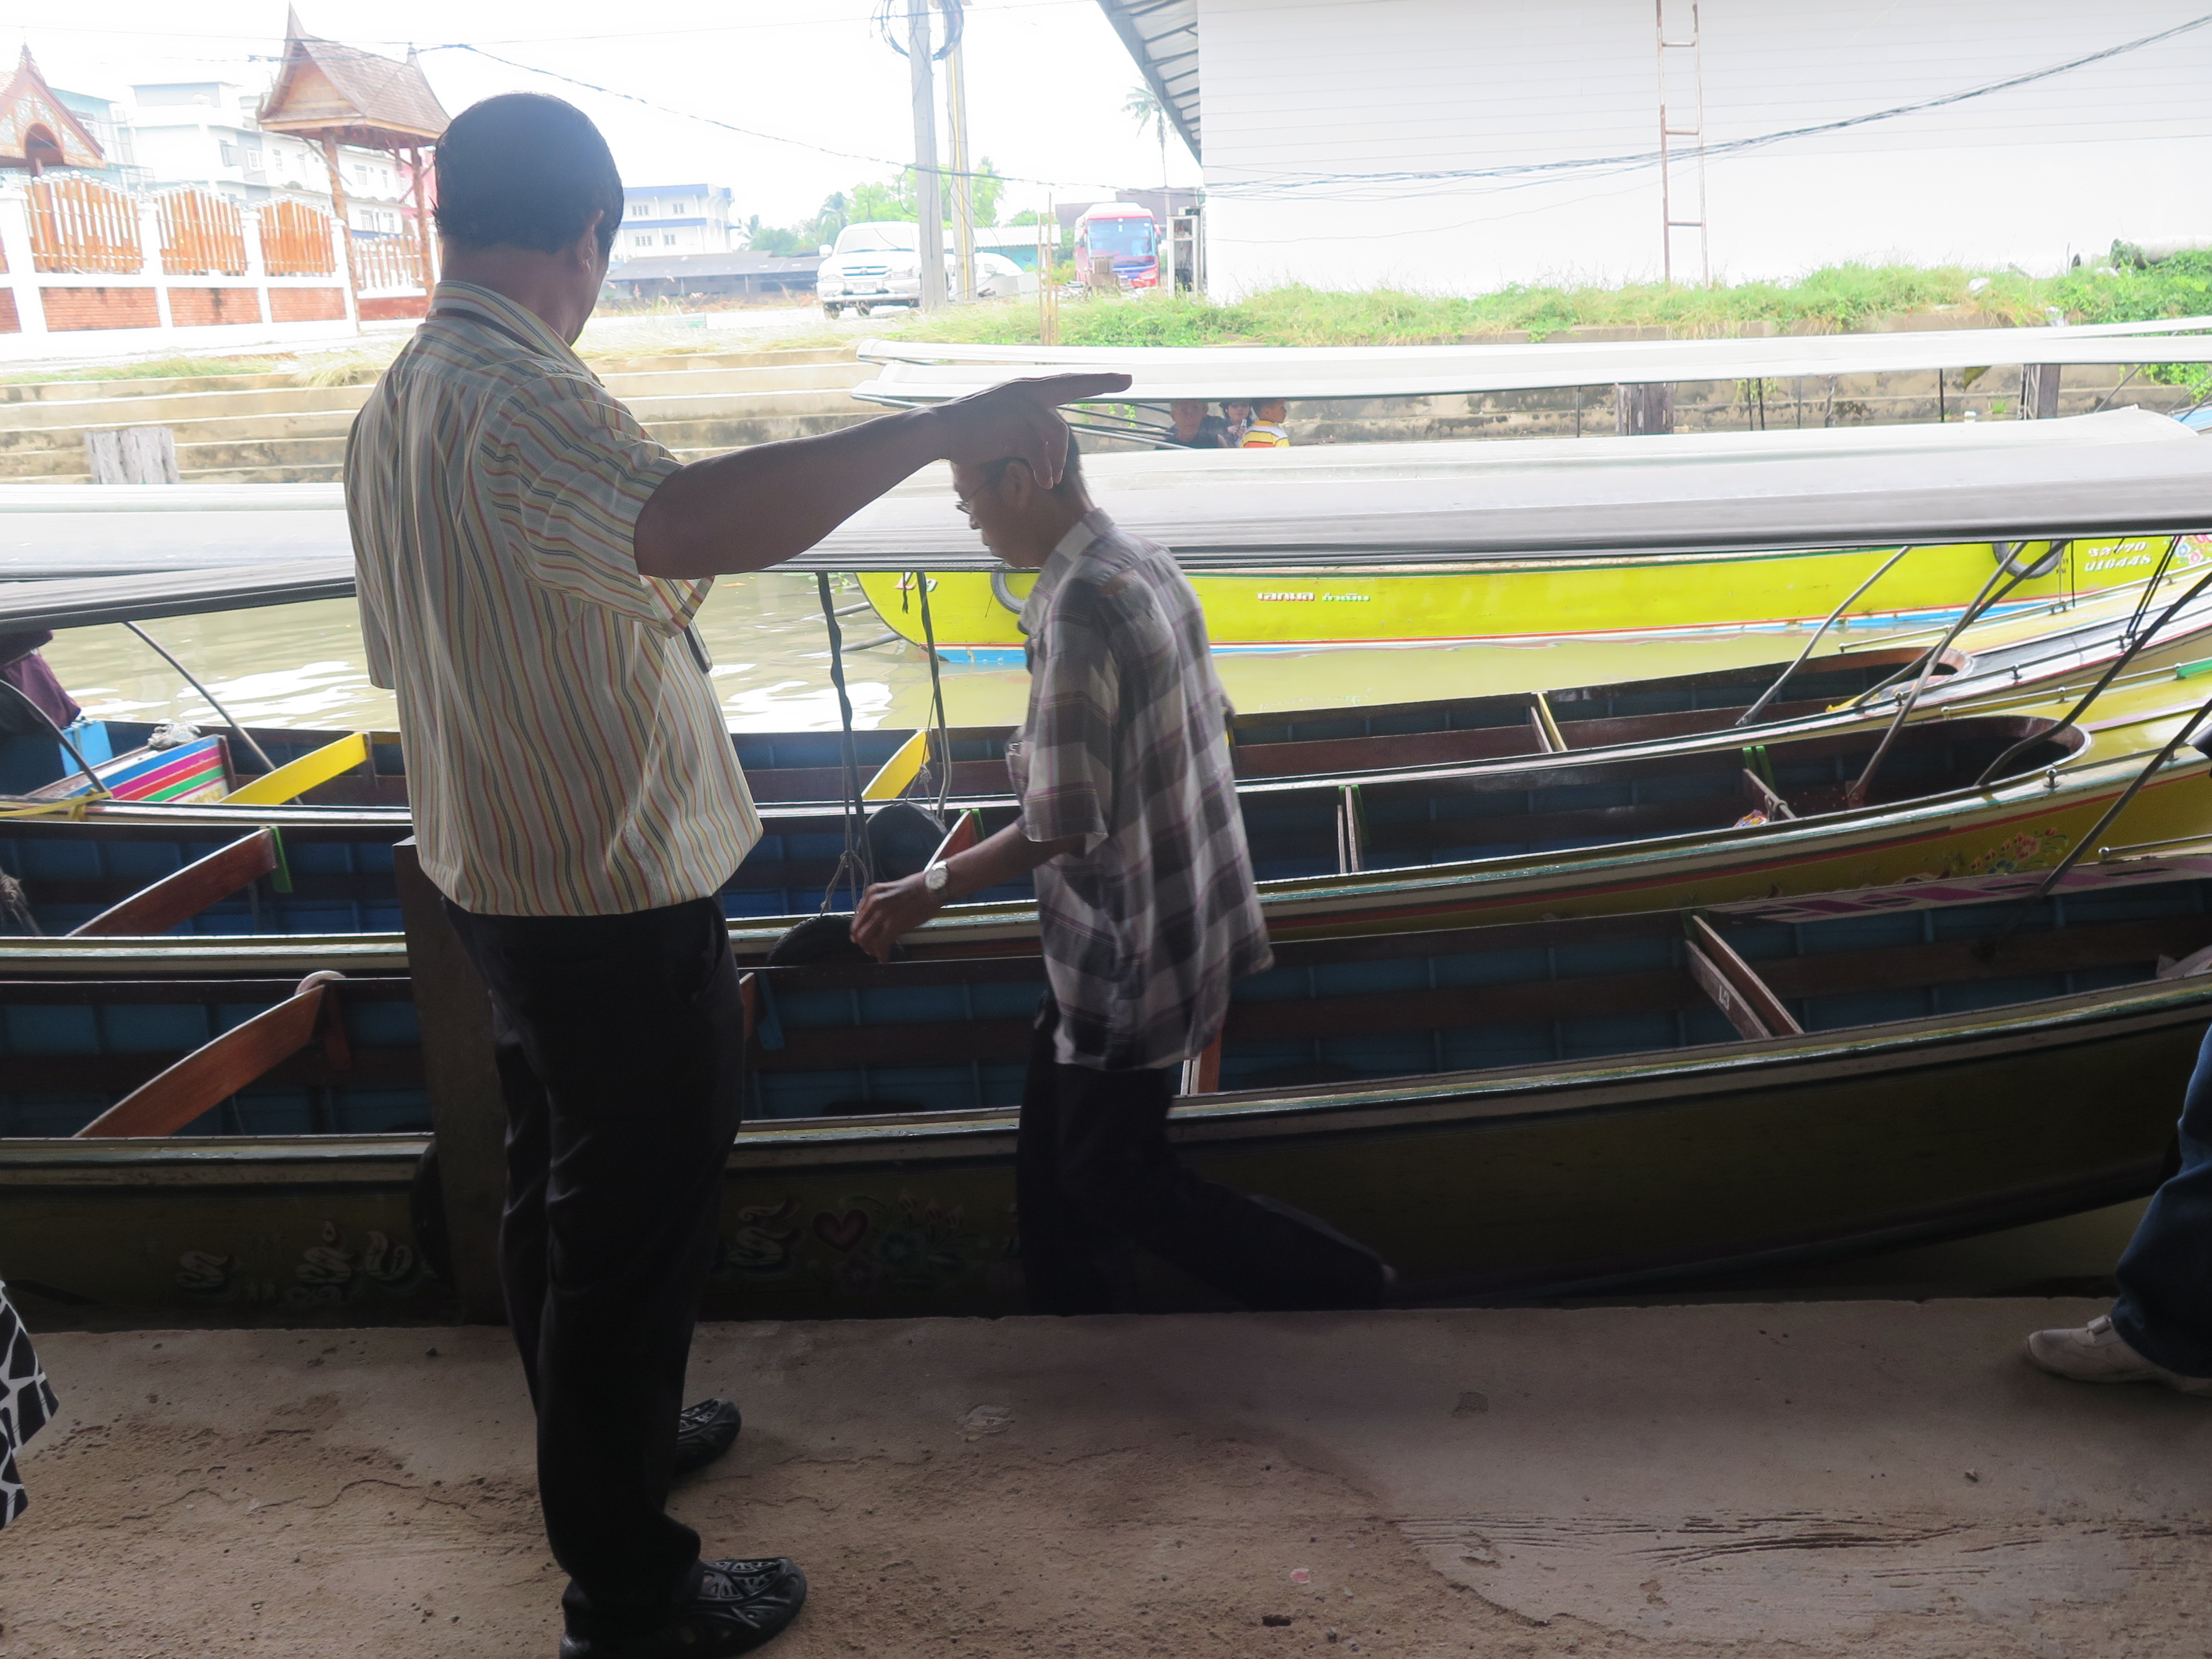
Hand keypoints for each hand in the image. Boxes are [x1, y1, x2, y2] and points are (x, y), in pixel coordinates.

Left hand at [851, 872, 943, 960]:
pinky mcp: (893, 924)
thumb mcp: (891, 890)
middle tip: (871, 949)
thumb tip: (874, 921)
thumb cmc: (918, 888)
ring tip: (878, 954)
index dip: (859, 932)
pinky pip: (880, 944)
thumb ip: (880, 903)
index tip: (865, 939)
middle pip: (858, 930)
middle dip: (863, 943)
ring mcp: (882, 913)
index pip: (857, 918)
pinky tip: (885, 958)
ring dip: (871, 949)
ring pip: (865, 939)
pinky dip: (881, 954)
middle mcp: (873, 902)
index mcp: (871, 893)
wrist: (933, 887)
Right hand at [930, 372, 1133, 486]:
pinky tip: (1045, 482)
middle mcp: (1026, 391)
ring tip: (1052, 478)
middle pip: (1072, 386)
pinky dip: (1045, 468)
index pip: (1066, 382)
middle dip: (1100, 383)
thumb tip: (1046, 447)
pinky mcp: (1015, 424)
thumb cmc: (970, 433)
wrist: (941, 431)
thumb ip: (1027, 427)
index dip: (1094, 380)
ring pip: (1057, 431)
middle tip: (1128, 380)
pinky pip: (1040, 449)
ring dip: (1057, 459)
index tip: (1121, 378)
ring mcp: (1021, 404)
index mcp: (1026, 390)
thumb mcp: (1004, 425)